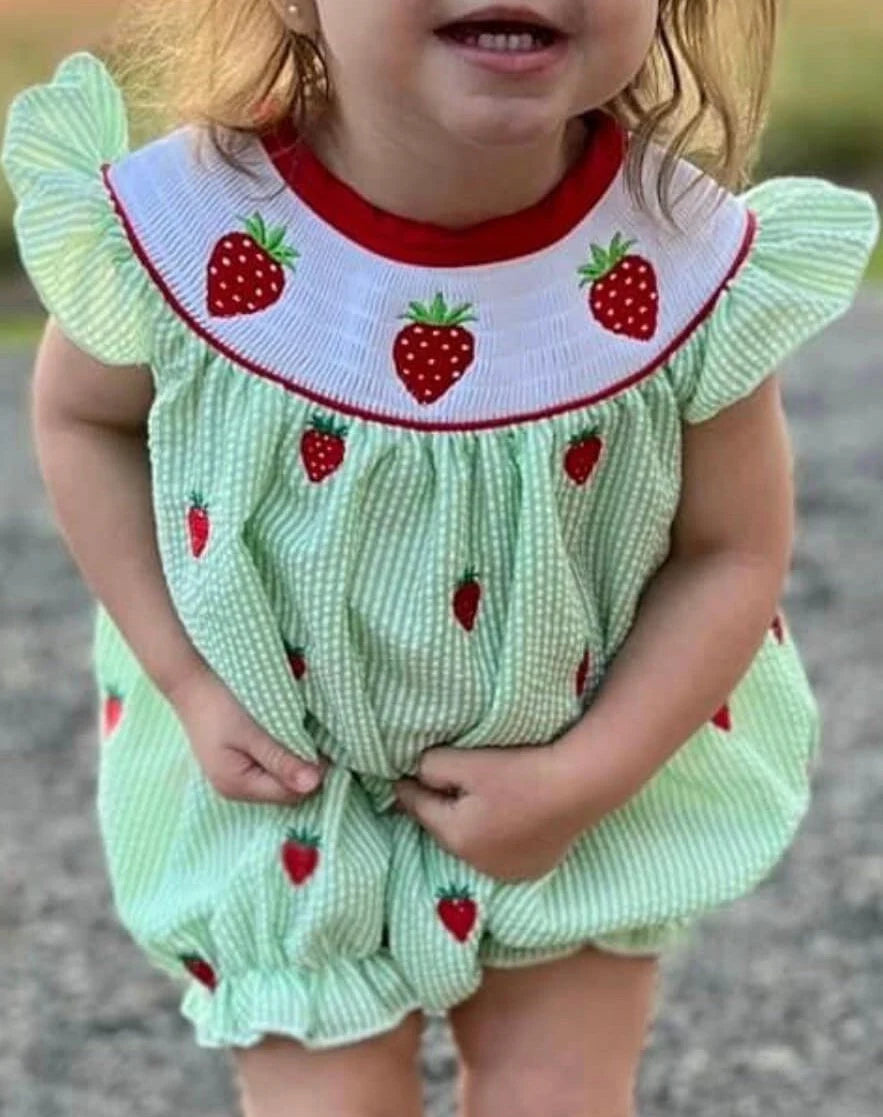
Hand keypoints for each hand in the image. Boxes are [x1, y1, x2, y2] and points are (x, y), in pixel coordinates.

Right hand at [168, 666, 327, 804]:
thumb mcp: (255, 731)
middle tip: (315, 738)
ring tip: (300, 735)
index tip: (324, 746)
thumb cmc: (222, 705)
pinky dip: (281, 757)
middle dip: (303, 769)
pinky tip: (285, 739)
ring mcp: (233, 779)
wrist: (191, 684)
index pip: (290, 794)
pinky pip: (268, 770)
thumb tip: (314, 784)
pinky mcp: (235, 765)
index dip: (312, 774)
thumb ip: (283, 759)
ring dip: (293, 762)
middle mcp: (234, 790)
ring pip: (278, 781)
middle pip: (285, 791)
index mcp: (238, 785)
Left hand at [395, 740, 606, 882]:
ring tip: (470, 801)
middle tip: (432, 785)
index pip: (418, 808)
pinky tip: (502, 818)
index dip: (407, 789)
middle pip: (445, 828)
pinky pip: (499, 852)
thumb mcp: (467, 762)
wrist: (580, 786)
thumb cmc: (521, 771)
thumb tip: (418, 774)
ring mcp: (507, 871)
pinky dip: (494, 836)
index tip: (398, 777)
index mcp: (455, 837)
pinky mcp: (532, 868)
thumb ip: (431, 767)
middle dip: (438, 808)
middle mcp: (477, 863)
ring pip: (472, 843)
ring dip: (467, 824)